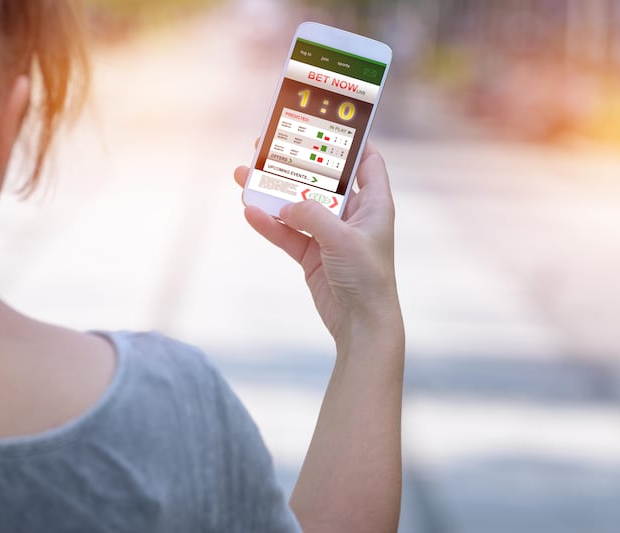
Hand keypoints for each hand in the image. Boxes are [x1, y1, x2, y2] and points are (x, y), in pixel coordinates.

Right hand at [233, 142, 400, 350]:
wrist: (361, 324)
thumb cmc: (367, 278)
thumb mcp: (342, 239)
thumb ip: (313, 215)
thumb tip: (286, 206)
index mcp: (374, 204)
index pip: (368, 162)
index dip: (353, 142)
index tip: (328, 123)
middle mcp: (353, 216)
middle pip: (322, 180)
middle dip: (296, 164)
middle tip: (270, 145)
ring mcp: (330, 235)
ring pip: (297, 206)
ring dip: (273, 192)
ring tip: (245, 174)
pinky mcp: (312, 255)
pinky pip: (287, 233)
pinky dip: (269, 224)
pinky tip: (250, 211)